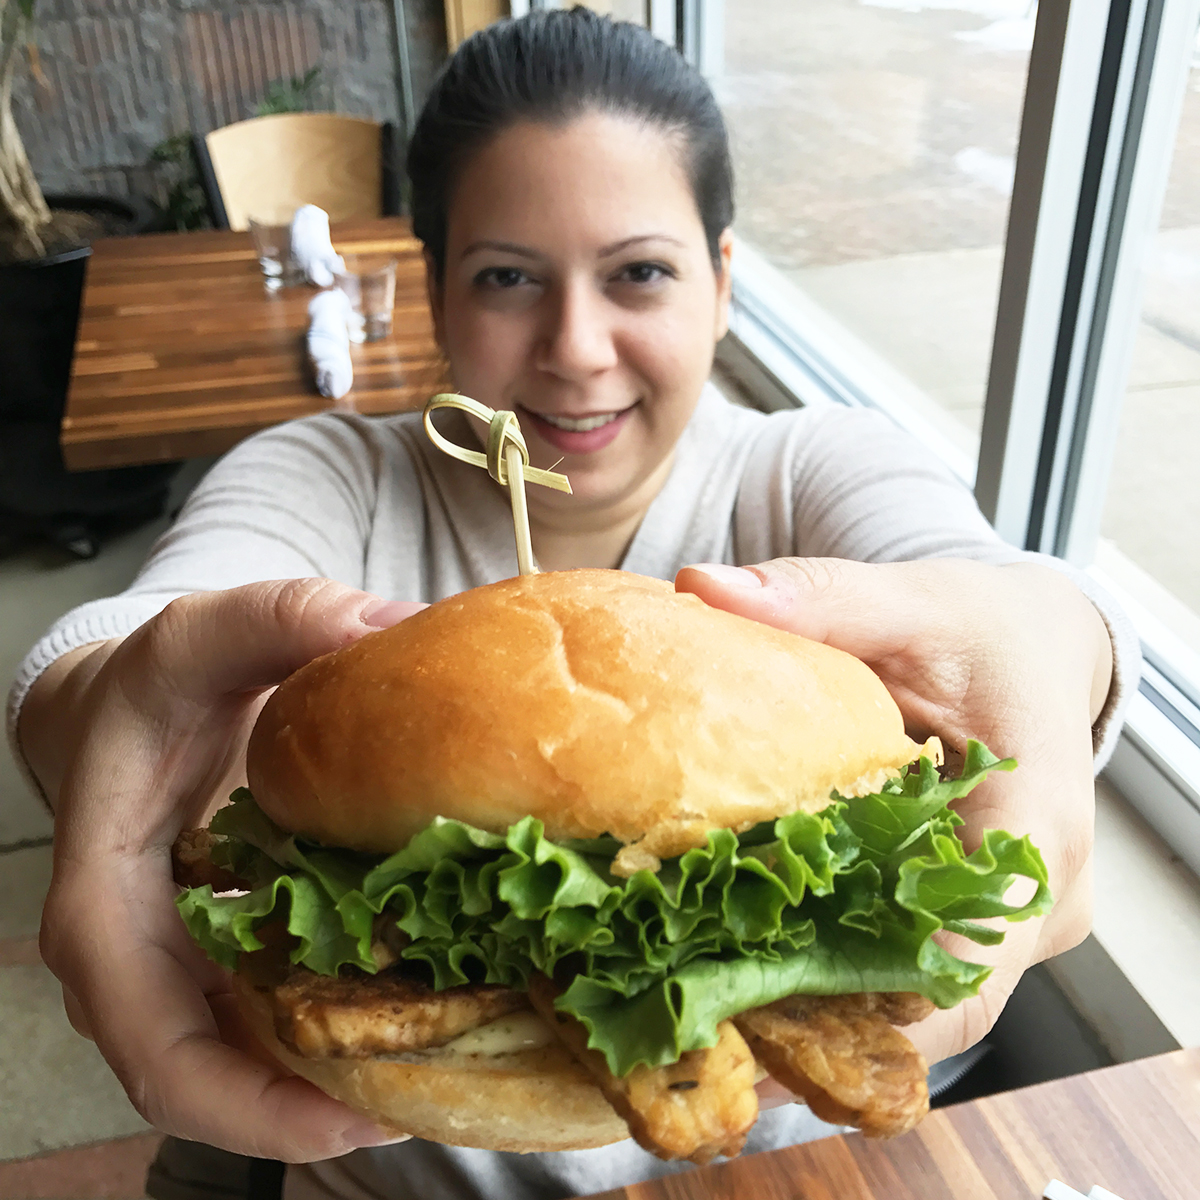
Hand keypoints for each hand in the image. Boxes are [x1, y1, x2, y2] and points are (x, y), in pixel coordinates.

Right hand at [30, 579, 425, 1160]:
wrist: (131, 708)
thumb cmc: (157, 685)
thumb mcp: (211, 630)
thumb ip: (292, 617)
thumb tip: (399, 624)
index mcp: (108, 908)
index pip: (160, 1051)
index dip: (254, 1109)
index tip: (360, 1115)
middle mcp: (135, 964)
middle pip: (213, 1085)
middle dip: (317, 1112)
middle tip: (440, 1098)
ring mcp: (176, 969)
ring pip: (247, 1067)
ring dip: (339, 1081)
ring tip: (455, 1068)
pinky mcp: (218, 959)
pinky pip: (270, 1022)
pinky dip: (338, 1031)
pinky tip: (424, 1005)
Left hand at [676, 557, 1111, 1066]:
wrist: (1037, 644)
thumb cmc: (987, 629)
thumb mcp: (909, 603)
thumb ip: (816, 598)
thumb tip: (704, 588)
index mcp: (1036, 831)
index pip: (963, 972)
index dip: (859, 1012)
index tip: (749, 1011)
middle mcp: (1036, 901)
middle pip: (929, 1001)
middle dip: (816, 1010)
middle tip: (696, 1001)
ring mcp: (1012, 920)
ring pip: (916, 992)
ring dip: (820, 991)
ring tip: (707, 978)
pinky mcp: (978, 917)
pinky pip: (909, 962)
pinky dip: (837, 959)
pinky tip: (752, 944)